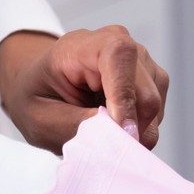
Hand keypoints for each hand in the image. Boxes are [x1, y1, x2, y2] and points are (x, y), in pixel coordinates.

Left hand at [0, 27, 169, 153]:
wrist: (41, 88)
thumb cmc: (36, 98)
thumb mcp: (41, 119)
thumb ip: (78, 125)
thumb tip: (119, 134)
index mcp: (83, 45)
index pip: (120, 56)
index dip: (124, 95)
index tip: (120, 131)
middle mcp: (118, 44)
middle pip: (145, 89)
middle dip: (132, 127)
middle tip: (109, 150)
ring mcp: (139, 60)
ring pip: (155, 103)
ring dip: (135, 130)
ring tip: (105, 134)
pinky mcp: (150, 78)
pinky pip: (157, 111)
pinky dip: (140, 128)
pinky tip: (116, 127)